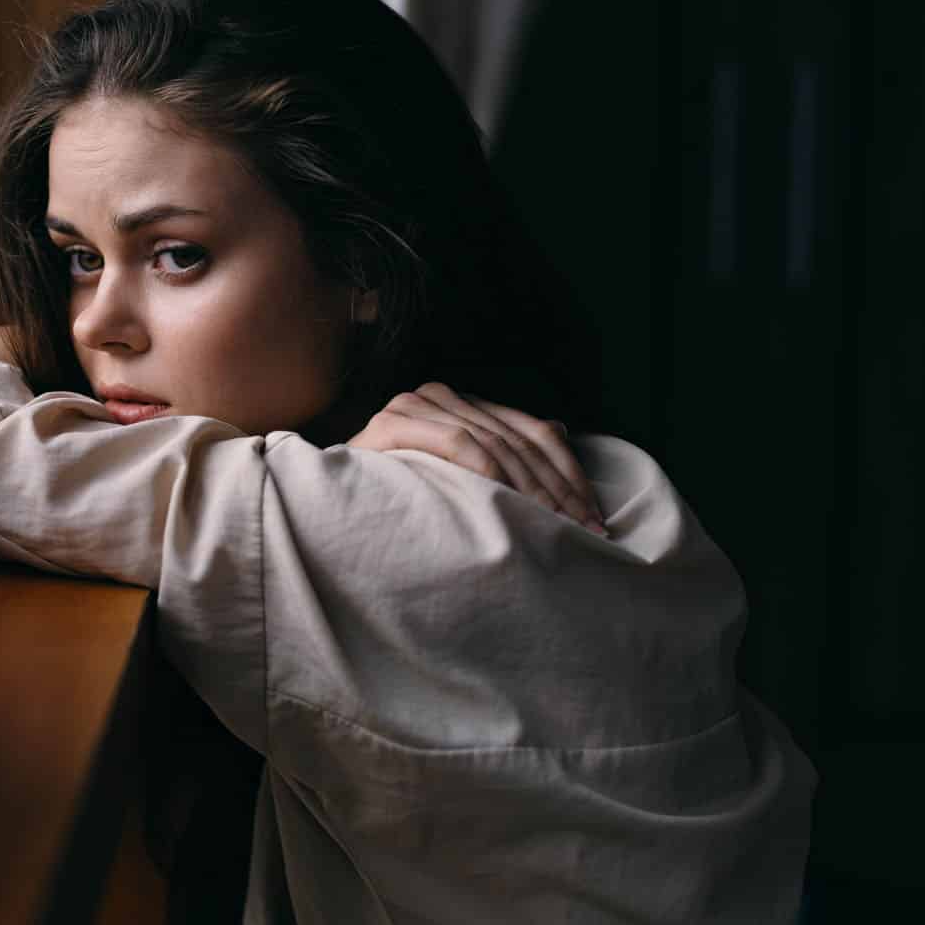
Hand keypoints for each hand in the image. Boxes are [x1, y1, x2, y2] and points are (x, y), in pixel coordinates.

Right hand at [345, 382, 607, 535]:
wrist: (329, 507)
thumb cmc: (397, 498)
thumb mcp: (459, 476)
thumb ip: (501, 452)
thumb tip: (562, 431)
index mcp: (459, 403)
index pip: (533, 430)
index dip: (569, 472)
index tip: (594, 515)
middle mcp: (439, 394)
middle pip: (520, 439)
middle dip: (560, 487)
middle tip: (588, 529)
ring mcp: (414, 404)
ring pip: (496, 442)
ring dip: (535, 488)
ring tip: (560, 525)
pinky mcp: (393, 423)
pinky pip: (459, 444)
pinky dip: (493, 475)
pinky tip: (514, 503)